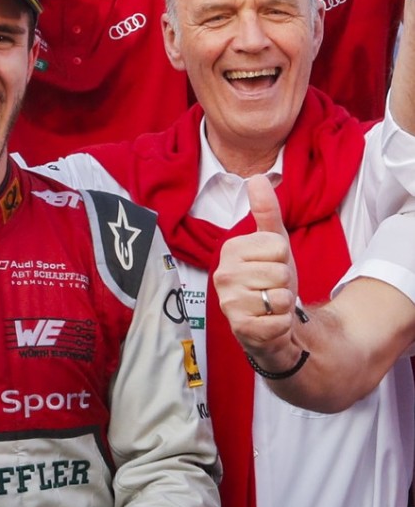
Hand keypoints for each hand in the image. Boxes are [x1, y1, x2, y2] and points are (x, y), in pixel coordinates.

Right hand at [213, 176, 301, 370]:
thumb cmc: (271, 280)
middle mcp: (223, 275)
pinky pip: (278, 319)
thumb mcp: (274, 243)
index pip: (277, 245)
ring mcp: (228, 302)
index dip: (282, 258)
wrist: (272, 321)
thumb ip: (266, 211)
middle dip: (284, 282)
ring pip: (280, 296)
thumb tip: (257, 178)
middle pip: (280, 271)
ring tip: (269, 305)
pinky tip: (269, 322)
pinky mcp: (239, 328)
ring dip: (282, 304)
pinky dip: (281, 324)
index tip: (270, 265)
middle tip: (270, 288)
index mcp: (230, 250)